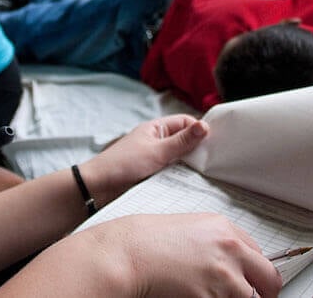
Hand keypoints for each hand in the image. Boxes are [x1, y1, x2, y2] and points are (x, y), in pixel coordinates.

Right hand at [14, 213, 282, 295]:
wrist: (128, 253)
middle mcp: (230, 251)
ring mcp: (223, 277)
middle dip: (265, 294)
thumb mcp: (190, 228)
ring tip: (212, 295)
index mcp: (226, 230)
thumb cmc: (148, 240)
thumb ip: (217, 242)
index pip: (261, 257)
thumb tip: (234, 261)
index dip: (260, 275)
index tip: (258, 284)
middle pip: (269, 280)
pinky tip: (195, 296)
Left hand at [82, 115, 207, 204]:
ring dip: (190, 164)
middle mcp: (156, 141)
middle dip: (198, 148)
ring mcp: (154, 157)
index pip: (185, 122)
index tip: (215, 142)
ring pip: (179, 158)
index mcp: (156, 128)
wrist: (97, 188)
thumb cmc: (123, 165)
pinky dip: (181, 176)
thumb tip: (205, 126)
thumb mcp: (157, 152)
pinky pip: (172, 172)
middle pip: (184, 140)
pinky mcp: (152, 174)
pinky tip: (191, 184)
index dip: (199, 130)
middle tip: (215, 160)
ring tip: (206, 173)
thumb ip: (182, 141)